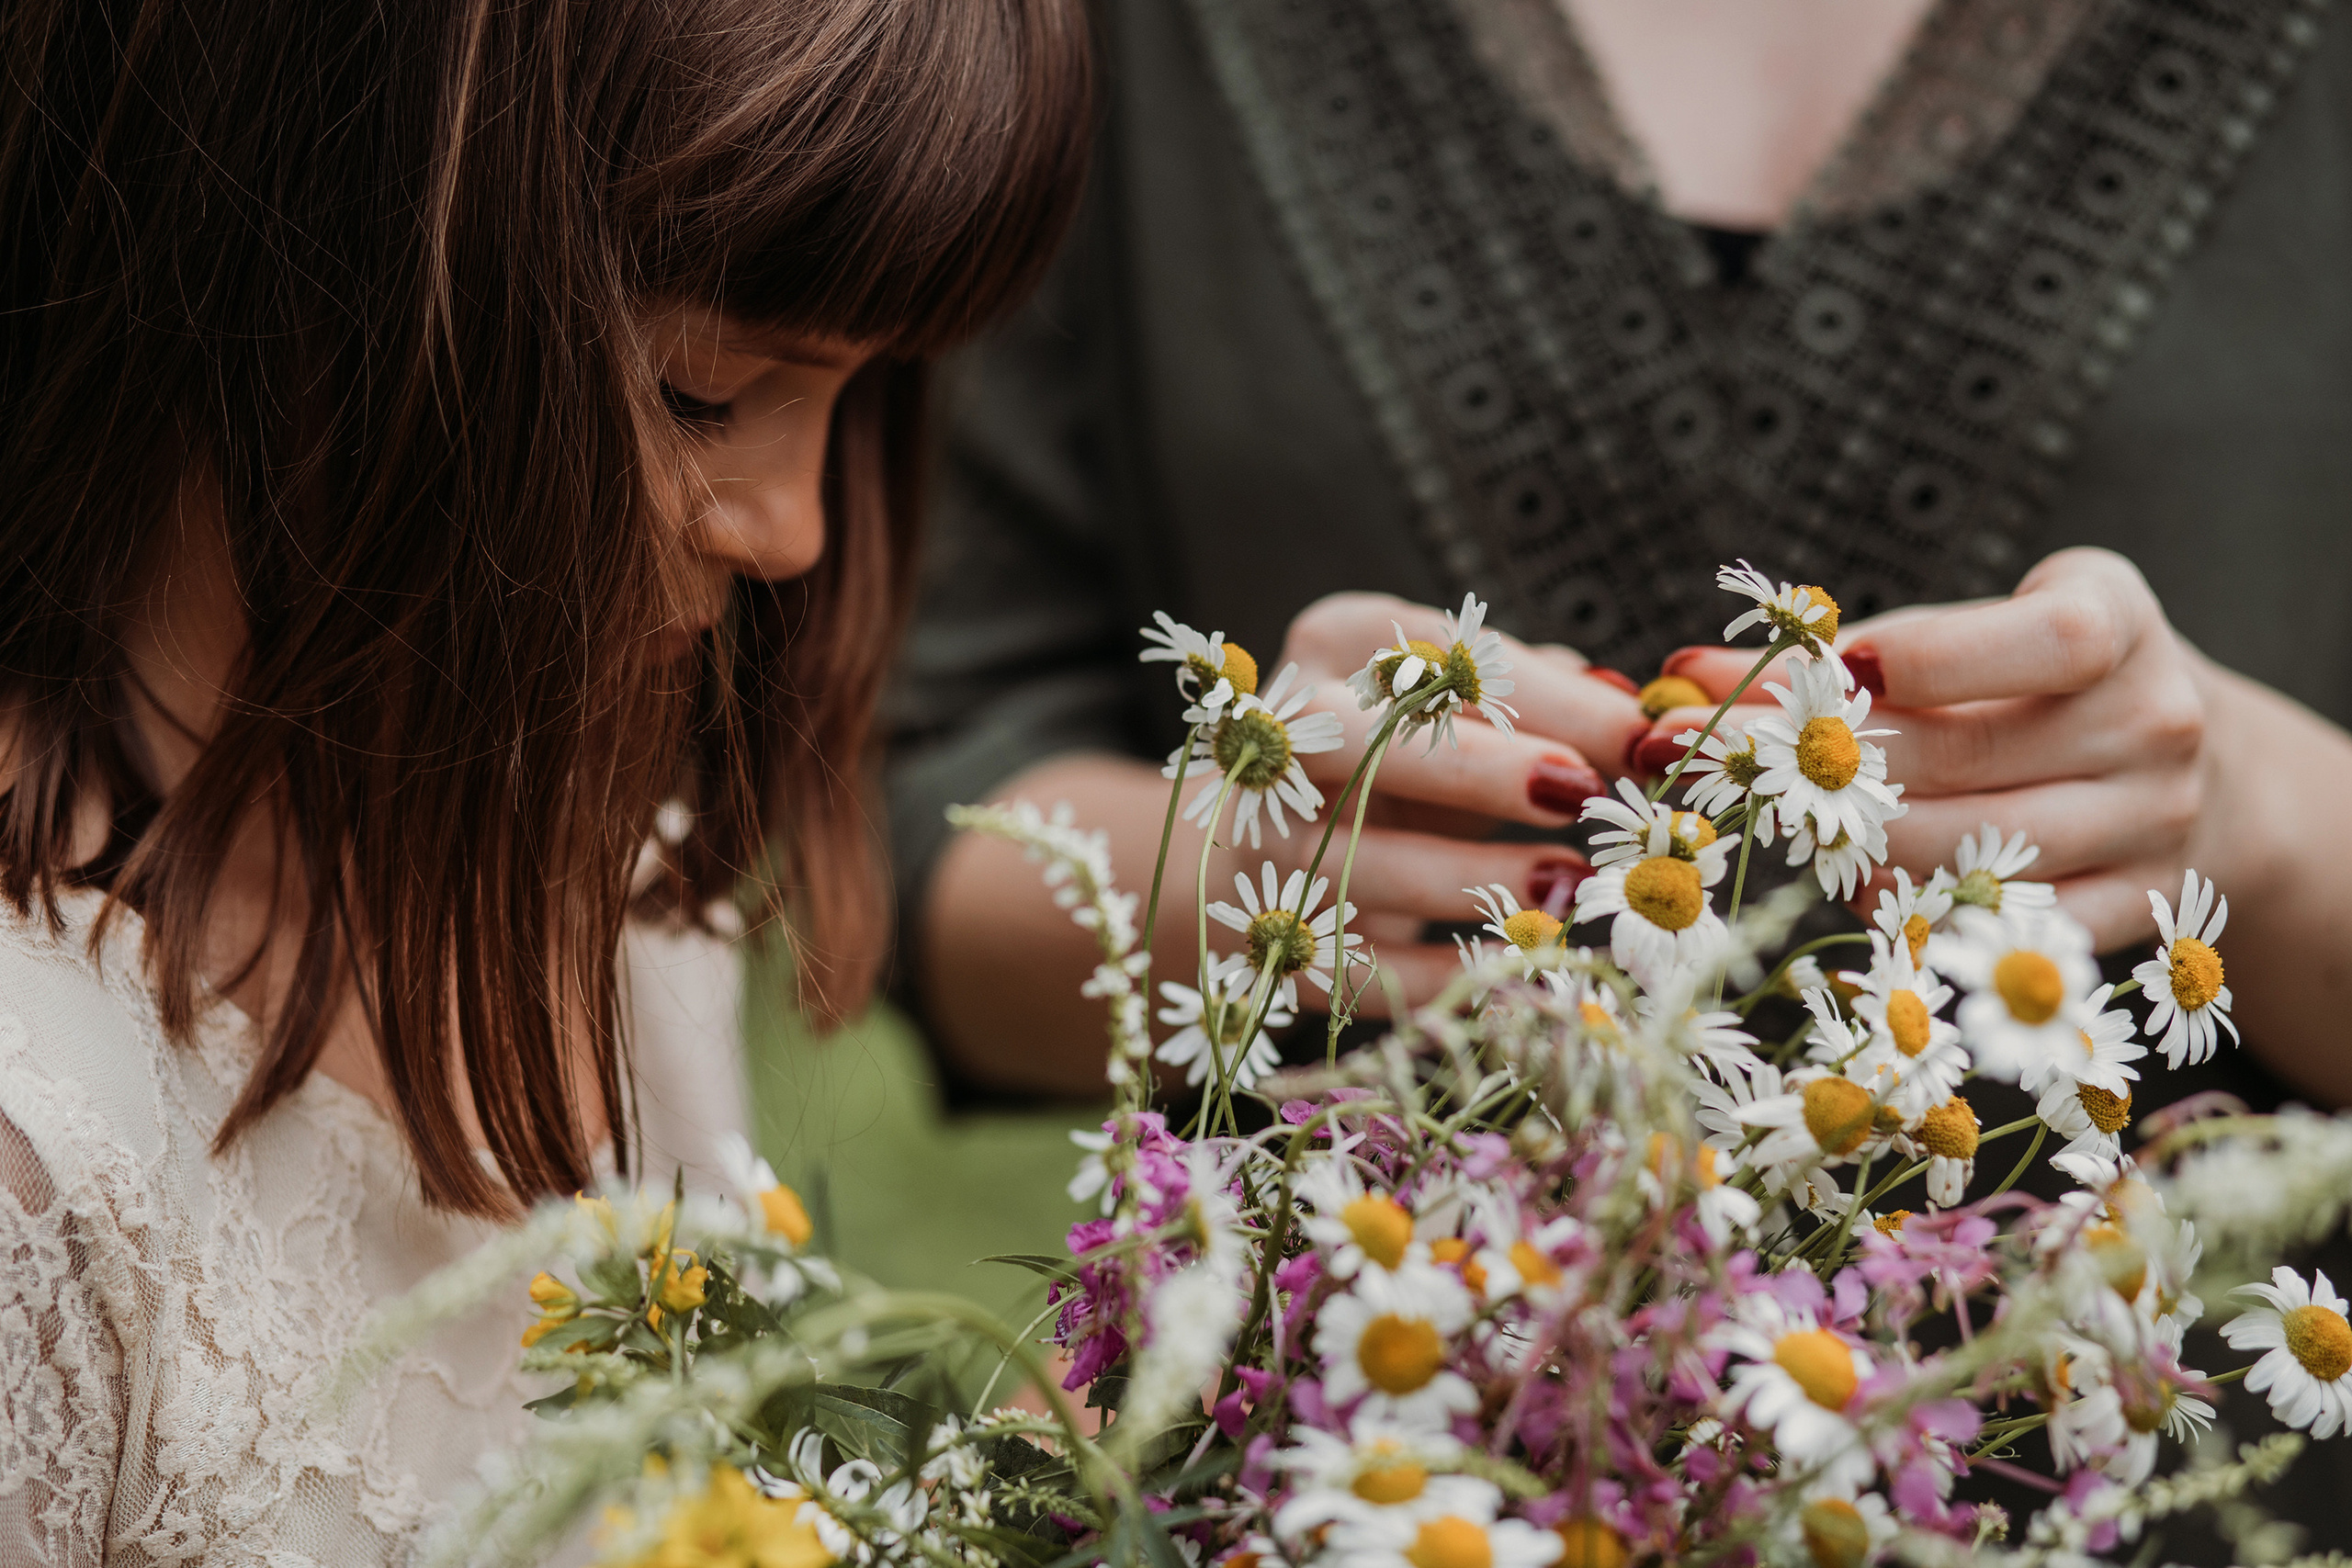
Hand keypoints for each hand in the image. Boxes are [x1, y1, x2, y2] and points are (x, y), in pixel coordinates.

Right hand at [1242, 592, 1651, 1006]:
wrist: (1268, 851)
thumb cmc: (1400, 763)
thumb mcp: (1463, 714)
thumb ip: (1547, 704)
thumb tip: (1649, 722)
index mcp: (1337, 647)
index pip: (1443, 657)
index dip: (1549, 697)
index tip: (1642, 738)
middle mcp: (1282, 738)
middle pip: (1365, 742)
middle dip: (1477, 769)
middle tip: (1578, 795)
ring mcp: (1260, 843)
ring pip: (1357, 862)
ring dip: (1468, 879)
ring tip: (1566, 889)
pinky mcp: (1261, 938)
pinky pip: (1355, 964)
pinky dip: (1441, 974)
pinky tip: (1523, 971)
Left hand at [1638, 548, 2219, 950]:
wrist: (2179, 768)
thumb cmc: (2025, 682)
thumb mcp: (1961, 634)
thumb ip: (1843, 655)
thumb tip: (1688, 675)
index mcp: (2118, 623)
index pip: (2037, 640)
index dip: (1920, 657)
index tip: (1820, 669)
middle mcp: (2154, 723)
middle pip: (1962, 759)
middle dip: (1814, 759)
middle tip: (1695, 755)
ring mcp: (2154, 825)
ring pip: (1964, 851)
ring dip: (1847, 843)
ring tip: (1768, 820)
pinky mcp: (2137, 909)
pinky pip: (1996, 925)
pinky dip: (1908, 908)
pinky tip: (1845, 881)